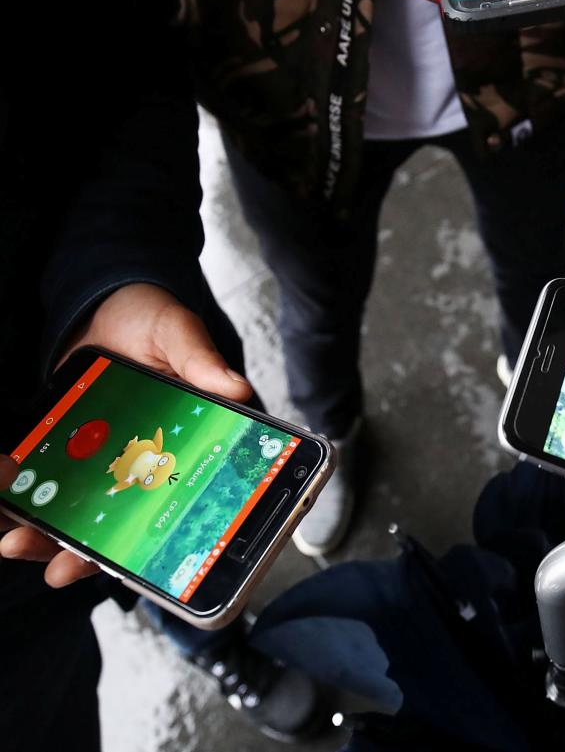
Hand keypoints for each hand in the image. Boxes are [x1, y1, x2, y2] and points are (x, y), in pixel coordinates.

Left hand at [0, 284, 252, 584]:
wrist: (103, 304)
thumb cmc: (150, 318)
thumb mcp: (176, 331)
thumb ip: (199, 359)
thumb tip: (236, 388)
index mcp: (186, 440)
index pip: (181, 497)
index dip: (162, 537)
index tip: (134, 560)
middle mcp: (148, 462)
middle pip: (126, 523)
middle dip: (92, 553)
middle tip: (62, 566)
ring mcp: (105, 461)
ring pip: (82, 516)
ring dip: (51, 539)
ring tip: (19, 544)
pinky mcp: (68, 453)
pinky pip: (47, 489)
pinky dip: (24, 505)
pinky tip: (5, 511)